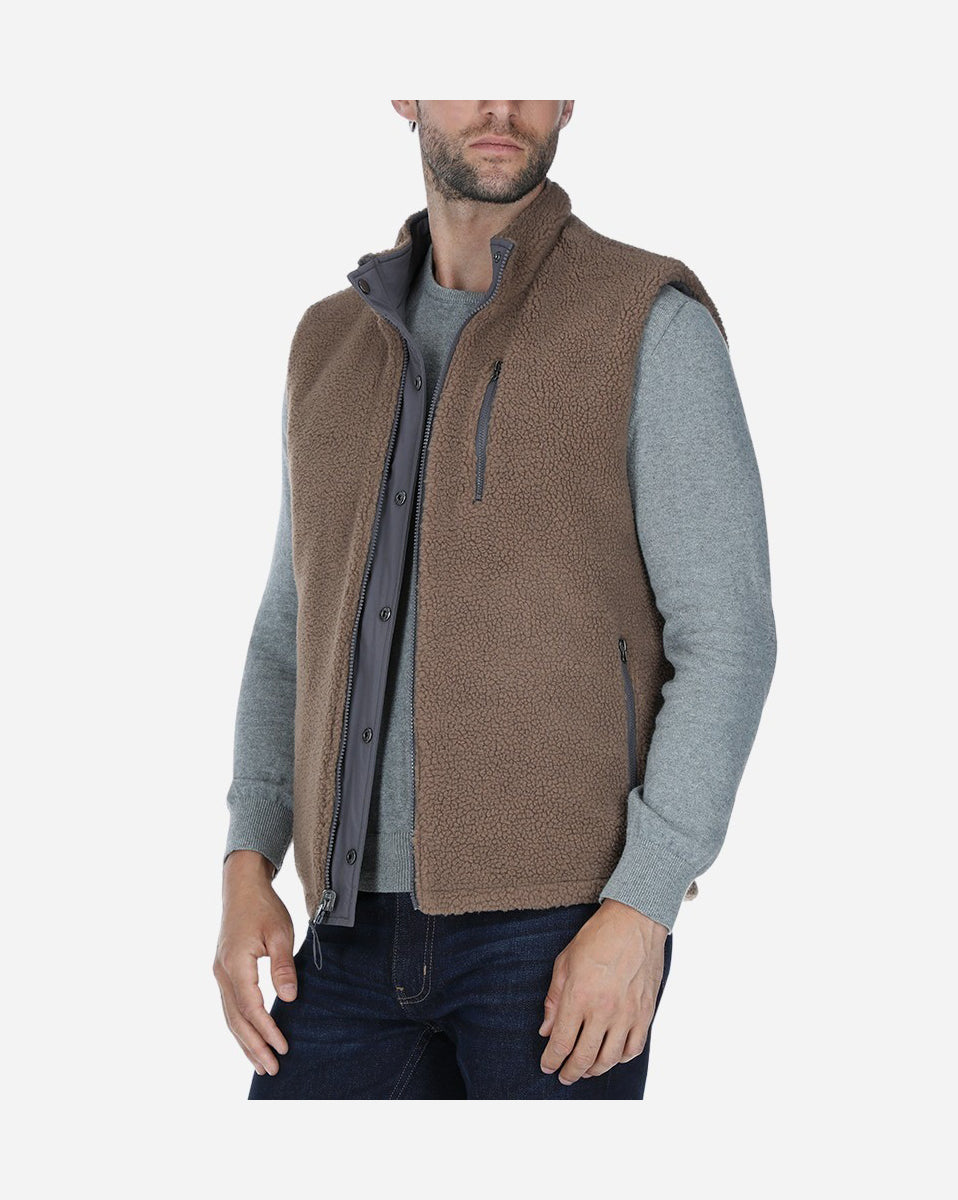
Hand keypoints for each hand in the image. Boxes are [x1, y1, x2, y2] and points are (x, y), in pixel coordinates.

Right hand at [213, 850, 296, 1075]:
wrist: (241, 887)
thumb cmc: (263, 907)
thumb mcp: (280, 932)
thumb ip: (283, 966)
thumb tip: (289, 999)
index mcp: (235, 963)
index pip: (251, 1007)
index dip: (266, 1030)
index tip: (282, 1048)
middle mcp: (222, 973)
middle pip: (236, 1019)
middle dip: (253, 1047)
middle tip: (271, 1070)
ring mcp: (219, 974)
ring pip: (230, 1017)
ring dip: (244, 1042)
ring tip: (260, 1065)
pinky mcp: (223, 972)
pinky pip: (230, 1006)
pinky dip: (240, 1027)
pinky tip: (249, 1039)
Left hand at [538, 898, 667, 1084]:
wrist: (635, 921)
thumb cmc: (596, 938)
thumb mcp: (564, 962)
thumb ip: (554, 999)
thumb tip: (546, 1031)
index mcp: (579, 996)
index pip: (561, 1043)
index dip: (551, 1060)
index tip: (547, 1066)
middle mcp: (604, 1010)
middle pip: (584, 1057)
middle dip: (571, 1072)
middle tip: (564, 1076)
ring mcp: (627, 1013)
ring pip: (610, 1058)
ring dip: (595, 1069)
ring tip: (586, 1070)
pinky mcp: (645, 1012)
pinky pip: (634, 1048)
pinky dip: (621, 1059)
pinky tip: (612, 1056)